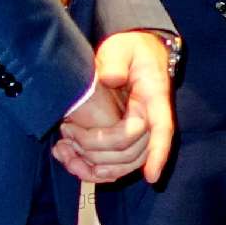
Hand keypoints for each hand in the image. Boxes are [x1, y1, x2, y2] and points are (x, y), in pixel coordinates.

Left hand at [54, 32, 173, 186]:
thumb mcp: (123, 48)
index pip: (161, 129)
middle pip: (132, 151)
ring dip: (93, 168)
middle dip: (98, 150)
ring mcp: (140, 134)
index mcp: (154, 98)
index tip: (152, 177)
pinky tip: (70, 161)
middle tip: (67, 132)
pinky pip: (114, 165)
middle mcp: (151, 121)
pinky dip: (92, 170)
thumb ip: (116, 61)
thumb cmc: (131, 51)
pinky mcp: (126, 141)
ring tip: (64, 154)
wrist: (136, 54)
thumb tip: (110, 79)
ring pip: (123, 165)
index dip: (159, 153)